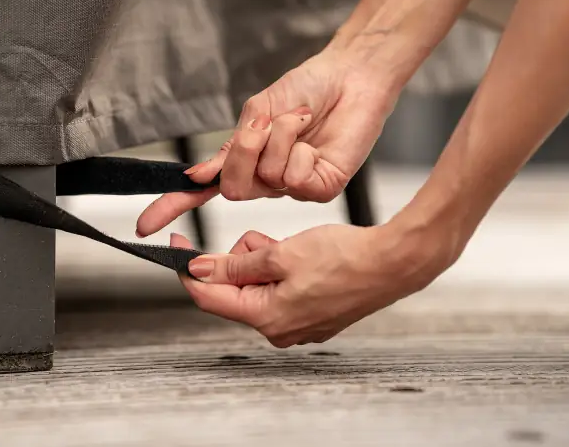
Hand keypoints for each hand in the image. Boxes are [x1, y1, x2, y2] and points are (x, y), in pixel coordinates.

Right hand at [136, 46, 399, 237]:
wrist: (350, 75)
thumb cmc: (306, 89)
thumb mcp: (257, 112)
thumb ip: (230, 147)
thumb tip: (195, 174)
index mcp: (247, 161)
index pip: (204, 190)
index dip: (173, 205)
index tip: (144, 225)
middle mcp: (268, 180)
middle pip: (234, 188)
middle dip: (243, 152)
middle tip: (260, 124)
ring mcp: (294, 187)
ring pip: (265, 179)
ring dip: (278, 139)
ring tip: (299, 119)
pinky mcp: (322, 188)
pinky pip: (295, 180)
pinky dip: (299, 149)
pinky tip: (314, 137)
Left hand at [171, 220, 459, 346]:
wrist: (392, 263)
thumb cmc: (343, 257)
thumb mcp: (280, 253)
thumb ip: (234, 265)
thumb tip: (197, 269)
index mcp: (266, 318)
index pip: (208, 296)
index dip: (187, 267)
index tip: (177, 243)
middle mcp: (278, 329)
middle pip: (233, 289)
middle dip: (239, 260)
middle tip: (264, 240)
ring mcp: (296, 324)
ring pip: (256, 285)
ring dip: (261, 260)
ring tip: (290, 247)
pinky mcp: (310, 315)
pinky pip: (277, 289)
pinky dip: (280, 268)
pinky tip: (301, 256)